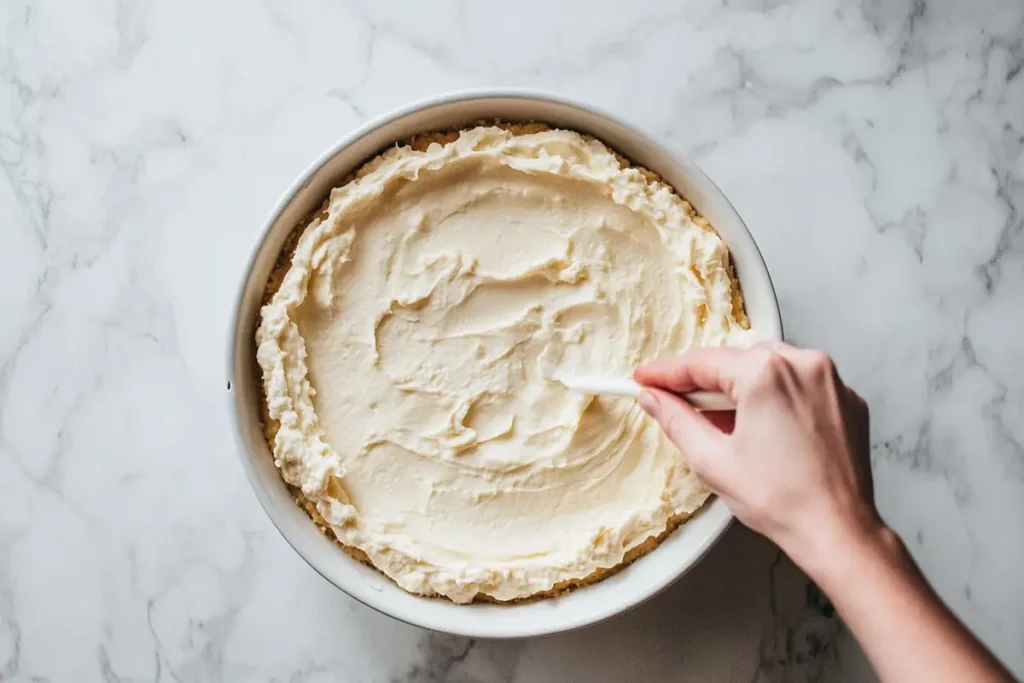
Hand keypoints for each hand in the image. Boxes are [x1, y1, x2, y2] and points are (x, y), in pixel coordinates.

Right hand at [634, 342, 879, 569]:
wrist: (837, 530)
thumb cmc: (782, 500)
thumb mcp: (712, 460)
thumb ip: (676, 420)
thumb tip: (653, 398)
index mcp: (766, 373)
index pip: (702, 362)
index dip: (667, 373)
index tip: (646, 379)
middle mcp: (803, 364)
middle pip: (737, 360)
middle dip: (708, 382)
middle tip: (682, 406)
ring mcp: (830, 380)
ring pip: (770, 366)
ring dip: (744, 387)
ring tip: (729, 424)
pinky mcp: (847, 399)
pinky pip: (800, 383)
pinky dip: (779, 396)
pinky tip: (767, 429)